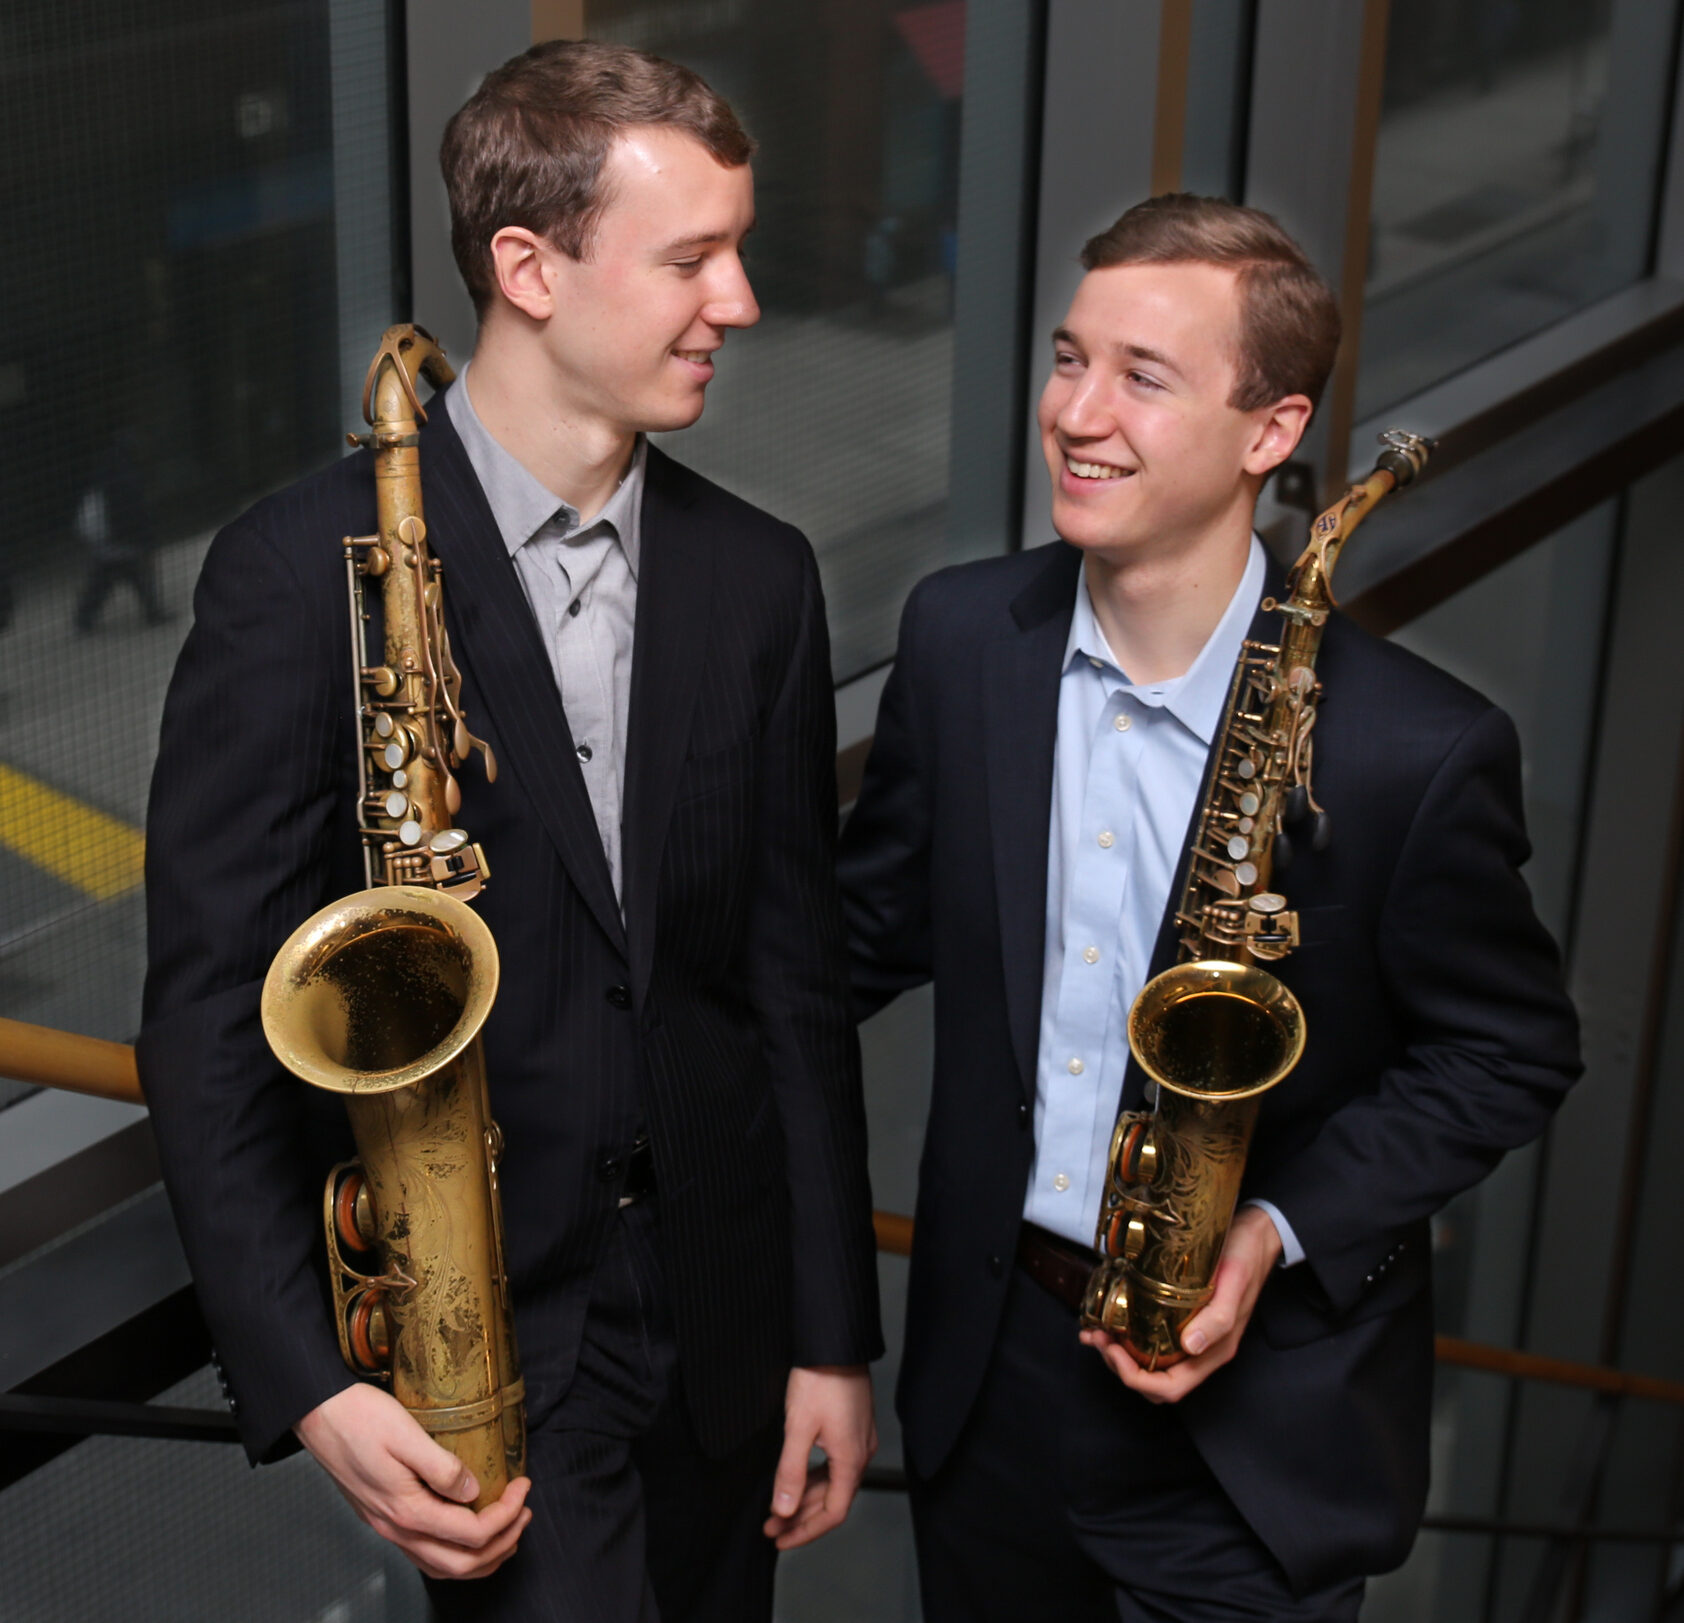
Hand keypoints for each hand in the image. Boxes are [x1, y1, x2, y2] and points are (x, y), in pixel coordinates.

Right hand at [295, 1383, 531, 1578]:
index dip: (506, 1515)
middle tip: (525, 1513)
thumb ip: (442, 1467)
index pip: (472, 1534)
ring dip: (480, 1558)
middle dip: (502, 1543)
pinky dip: (455, 1555)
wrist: (319, 1414)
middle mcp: (397, 1528)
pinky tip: (466, 1535)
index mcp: (407, 1510)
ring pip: (441, 1567)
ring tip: (506, 1531)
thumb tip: (473, 1492)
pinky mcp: (382, 1518)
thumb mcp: (406, 1433)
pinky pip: (425, 1555)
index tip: (523, 1486)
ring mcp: (388, 1527)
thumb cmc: (361, 1417)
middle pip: (461, 1563)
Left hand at [762, 1364, 875, 1549]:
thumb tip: (783, 1510)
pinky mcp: (854, 1426)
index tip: (780, 1538)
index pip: (833, 1512)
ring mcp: (860, 1439)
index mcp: (851, 1459)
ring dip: (806, 1497)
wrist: (835, 1342)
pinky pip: (836, 1464)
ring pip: (834, 1482)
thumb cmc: (820, 1379)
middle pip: (833, 1500)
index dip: (806, 1531)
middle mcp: (861, 1453)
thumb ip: (790, 1472)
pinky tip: (798, 1478)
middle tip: (771, 1526)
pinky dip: (815, 1477)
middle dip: (800, 1516)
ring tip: (778, 1507)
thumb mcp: (798, 1428)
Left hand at [1079, 1203, 1281, 1403]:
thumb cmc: (1246, 1256)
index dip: (1137, 1379)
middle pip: (1155, 1382)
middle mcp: (1202, 1350)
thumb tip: (1191, 1347)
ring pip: (1151, 1365)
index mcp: (1215, 1350)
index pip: (1172, 1387)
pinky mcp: (1183, 1319)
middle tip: (1098, 1338)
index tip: (1113, 1351)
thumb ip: (1218, 1318)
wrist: (1257, 1235)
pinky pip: (1153, 1342)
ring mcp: (1192, 1336)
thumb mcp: (1234, 1281)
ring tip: (1096, 1333)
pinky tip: (1110, 1322)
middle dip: (1120, 1367)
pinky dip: (1127, 1339)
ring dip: (1119, 1356)